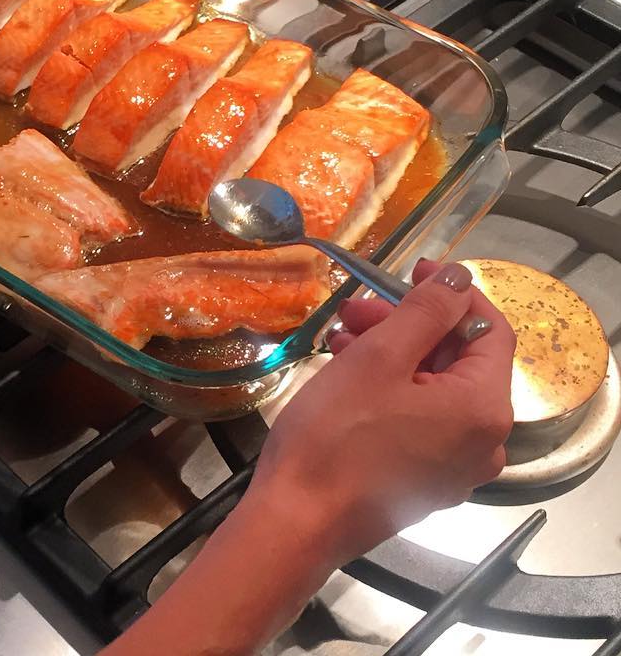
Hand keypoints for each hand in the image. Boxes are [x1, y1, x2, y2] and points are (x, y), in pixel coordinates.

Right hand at [241, 259, 515, 564]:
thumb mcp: (380, 357)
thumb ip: (426, 311)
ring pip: (433, 387)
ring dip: (392, 352)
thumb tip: (460, 278)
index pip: (491, 331)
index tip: (415, 269)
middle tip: (357, 308)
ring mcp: (454, 466)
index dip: (455, 293)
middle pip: (458, 359)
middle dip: (409, 323)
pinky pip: (419, 418)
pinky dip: (389, 388)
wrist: (298, 519)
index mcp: (484, 409)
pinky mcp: (423, 480)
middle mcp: (483, 442)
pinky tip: (345, 374)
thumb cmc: (336, 435)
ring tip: (340, 339)